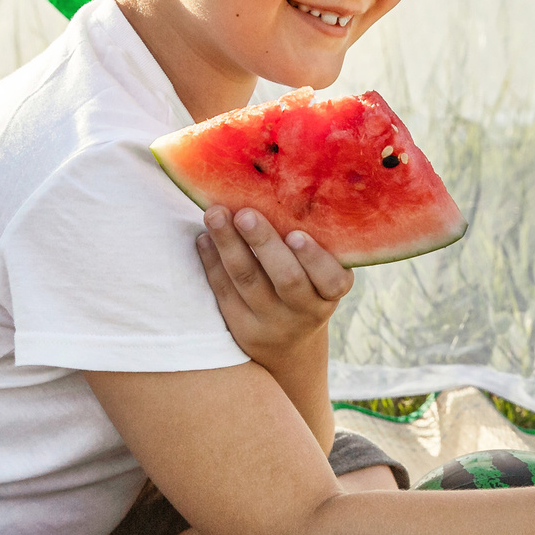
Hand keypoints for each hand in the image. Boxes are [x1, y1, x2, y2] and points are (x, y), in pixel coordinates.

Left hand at [198, 207, 351, 365]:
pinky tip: (203, 238)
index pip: (331, 280)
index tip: (296, 234)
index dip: (314, 258)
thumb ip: (312, 244)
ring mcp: (272, 323)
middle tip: (245, 214)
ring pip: (248, 282)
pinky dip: (212, 263)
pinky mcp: (241, 329)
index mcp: (330, 293)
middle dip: (264, 244)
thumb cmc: (307, 289)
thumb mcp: (321, 275)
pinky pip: (224, 294)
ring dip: (229, 245)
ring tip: (215, 215)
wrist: (290, 346)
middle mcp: (305, 311)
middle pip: (286, 279)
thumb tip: (282, 188)